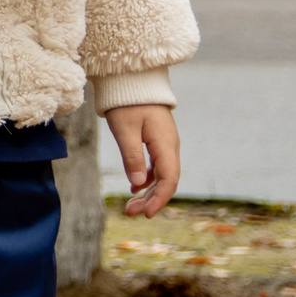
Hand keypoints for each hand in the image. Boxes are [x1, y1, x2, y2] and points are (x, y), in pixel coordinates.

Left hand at [106, 103, 180, 217]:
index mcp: (166, 144)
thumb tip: (138, 184)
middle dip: (151, 200)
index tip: (146, 214)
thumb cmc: (128, 103)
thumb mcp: (125, 129)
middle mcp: (170, 147)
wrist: (134, 82)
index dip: (159, 199)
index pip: (169, 180)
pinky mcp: (158, 143)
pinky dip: (147, 180)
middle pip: (166, 181)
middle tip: (130, 212)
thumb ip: (132, 156)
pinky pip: (157, 167)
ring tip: (130, 206)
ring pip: (162, 176)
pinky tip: (135, 189)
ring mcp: (166, 145)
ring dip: (148, 192)